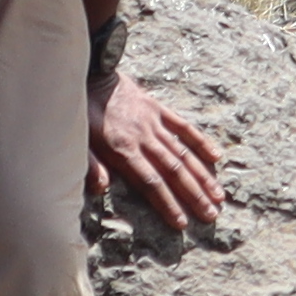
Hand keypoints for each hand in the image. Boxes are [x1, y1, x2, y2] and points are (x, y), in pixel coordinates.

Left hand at [89, 71, 222, 226]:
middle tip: (212, 216)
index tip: (182, 223)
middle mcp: (144, 139)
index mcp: (123, 150)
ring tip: (218, 196)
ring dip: (202, 176)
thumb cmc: (79, 112)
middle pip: (174, 172)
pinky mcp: (159, 109)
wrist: (90, 73)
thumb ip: (90, 164)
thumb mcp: (76, 141)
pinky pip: (184, 127)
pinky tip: (216, 157)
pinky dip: (201, 142)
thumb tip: (101, 187)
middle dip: (194, 196)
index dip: (168, 204)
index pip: (151, 183)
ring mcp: (154, 124)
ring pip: (183, 153)